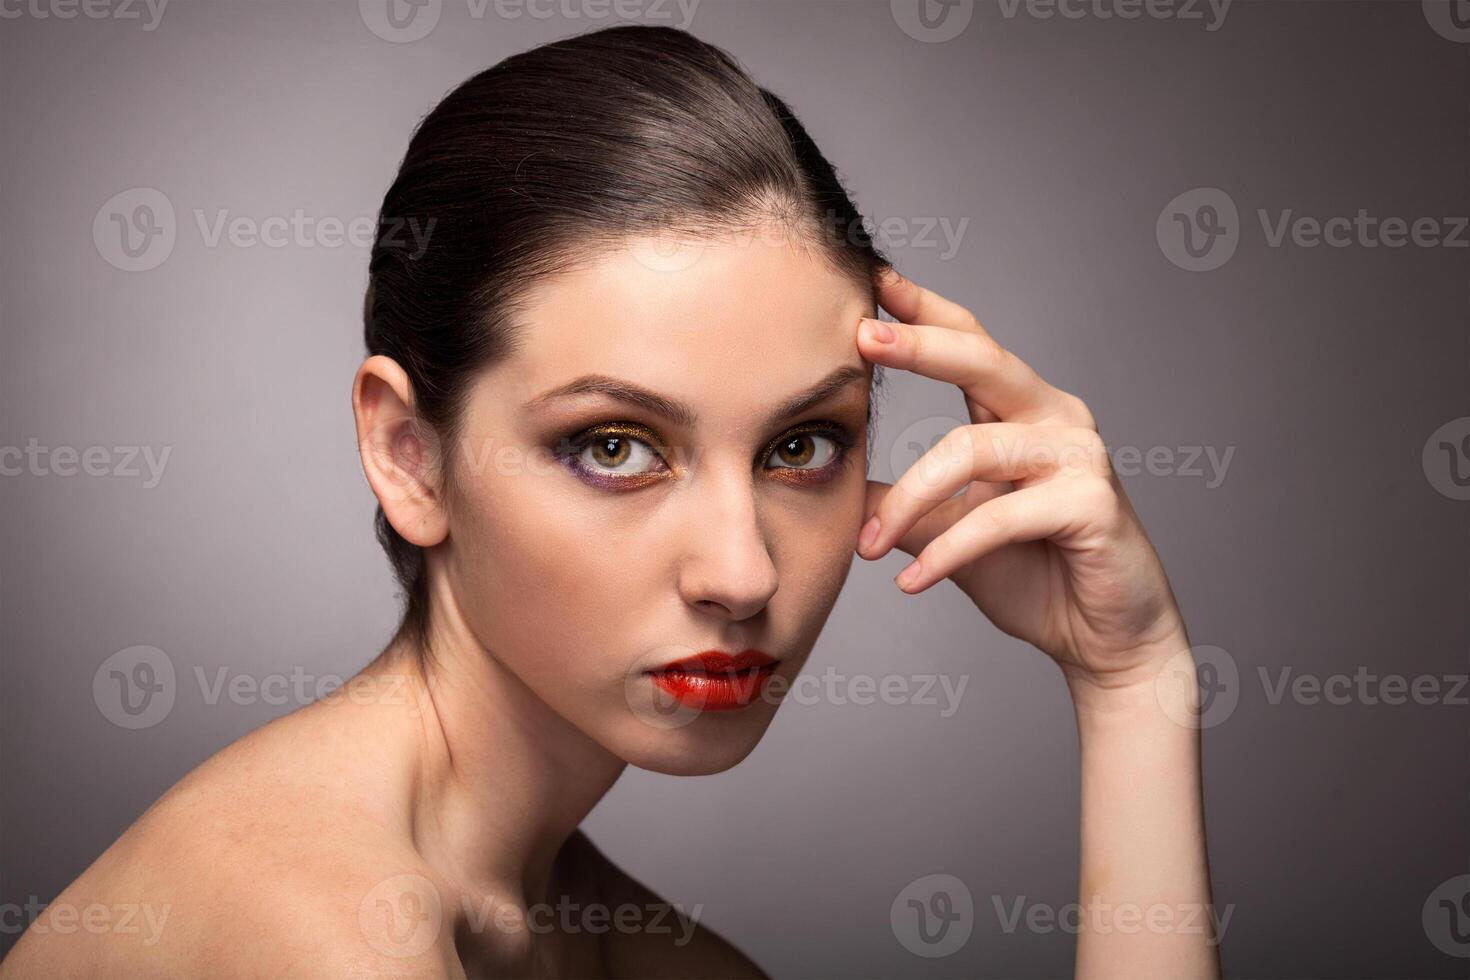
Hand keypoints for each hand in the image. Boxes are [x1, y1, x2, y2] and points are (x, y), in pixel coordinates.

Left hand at [855, 268, 1188, 693]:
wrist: (1102, 640)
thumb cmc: (1033, 576)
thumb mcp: (948, 531)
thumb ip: (900, 500)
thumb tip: (832, 478)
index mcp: (1022, 411)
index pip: (971, 343)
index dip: (923, 310)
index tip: (872, 280)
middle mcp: (1056, 418)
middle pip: (982, 360)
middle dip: (920, 344)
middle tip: (864, 335)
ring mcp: (1079, 456)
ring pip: (973, 448)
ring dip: (909, 500)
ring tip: (871, 547)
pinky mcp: (1091, 503)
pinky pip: (999, 515)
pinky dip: (948, 550)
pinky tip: (912, 582)